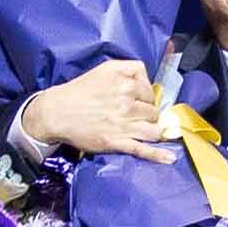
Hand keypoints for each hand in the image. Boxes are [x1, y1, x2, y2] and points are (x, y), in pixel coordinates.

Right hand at [16, 61, 177, 160]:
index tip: (137, 100)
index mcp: (125, 83)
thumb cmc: (80, 90)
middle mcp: (127, 102)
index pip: (150, 92)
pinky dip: (158, 155)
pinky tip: (170, 158)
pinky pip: (143, 149)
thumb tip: (149, 82)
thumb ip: (130, 69)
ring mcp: (123, 124)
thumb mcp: (106, 68)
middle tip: (135, 116)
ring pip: (153, 129)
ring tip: (148, 131)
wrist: (57, 112)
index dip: (145, 97)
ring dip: (154, 131)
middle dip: (148, 114)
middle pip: (154, 111)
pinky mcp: (117, 142)